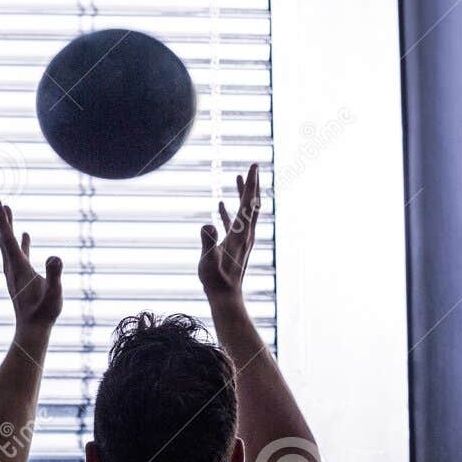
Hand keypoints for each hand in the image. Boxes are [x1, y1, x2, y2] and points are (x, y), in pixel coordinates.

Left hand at [0, 195, 62, 334]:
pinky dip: (19, 241)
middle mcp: (12, 267)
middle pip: (2, 236)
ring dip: (6, 225)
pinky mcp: (21, 276)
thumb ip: (54, 275)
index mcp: (18, 266)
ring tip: (6, 209)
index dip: (1, 218)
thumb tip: (55, 257)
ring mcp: (15, 271)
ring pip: (8, 243)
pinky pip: (18, 253)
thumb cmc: (44, 312)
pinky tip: (25, 234)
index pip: (6, 237)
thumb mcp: (53, 293)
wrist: (33, 329)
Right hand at [199, 163, 260, 301]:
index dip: (250, 183)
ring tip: (238, 178)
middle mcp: (245, 233)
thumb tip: (207, 224)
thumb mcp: (208, 260)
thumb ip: (207, 241)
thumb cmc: (215, 280)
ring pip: (244, 211)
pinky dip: (230, 211)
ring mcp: (241, 239)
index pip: (247, 202)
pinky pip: (234, 222)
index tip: (253, 165)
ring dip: (242, 194)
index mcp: (240, 233)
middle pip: (252, 203)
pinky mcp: (235, 245)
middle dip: (252, 183)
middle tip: (253, 166)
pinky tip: (222, 205)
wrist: (225, 296)